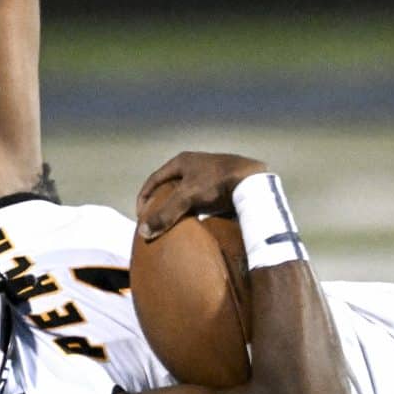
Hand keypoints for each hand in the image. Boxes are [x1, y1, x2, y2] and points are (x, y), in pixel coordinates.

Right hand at [137, 152, 269, 238]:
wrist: (252, 181)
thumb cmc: (217, 183)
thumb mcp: (187, 197)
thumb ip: (165, 213)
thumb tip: (144, 232)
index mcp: (181, 161)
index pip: (153, 179)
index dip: (144, 197)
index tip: (140, 215)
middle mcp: (193, 165)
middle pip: (168, 186)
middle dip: (160, 202)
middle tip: (155, 220)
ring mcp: (208, 175)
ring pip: (185, 193)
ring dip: (177, 207)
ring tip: (172, 224)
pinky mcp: (221, 186)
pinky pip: (201, 200)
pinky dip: (194, 210)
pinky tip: (194, 222)